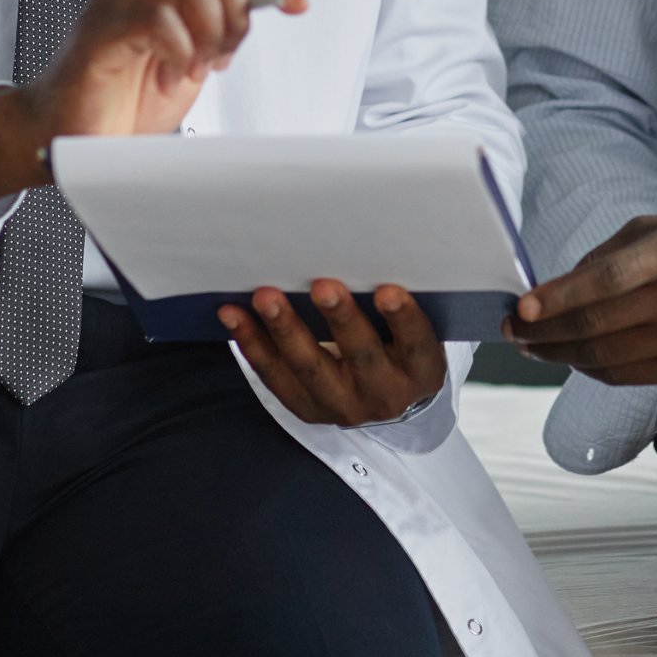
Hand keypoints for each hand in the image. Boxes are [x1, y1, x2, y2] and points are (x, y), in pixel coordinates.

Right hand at [0, 0, 307, 210]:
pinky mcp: (100, 32)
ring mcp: (115, 4)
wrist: (65, 137)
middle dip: (234, 15)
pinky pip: (157, 19)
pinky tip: (171, 76)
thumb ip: (220, 33)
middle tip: (223, 56)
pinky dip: (179, 50)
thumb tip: (268, 7)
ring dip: (208, 31)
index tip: (295, 2)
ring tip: (196, 67)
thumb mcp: (191, 63)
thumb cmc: (121, 102)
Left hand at [220, 281, 447, 426]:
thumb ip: (394, 304)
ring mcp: (343, 406)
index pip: (417, 344)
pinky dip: (253, 343)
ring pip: (310, 368)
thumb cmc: (401, 343)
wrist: (390, 398)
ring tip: (265, 296)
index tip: (388, 290)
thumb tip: (359, 246)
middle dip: (339, 320)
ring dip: (284, 330)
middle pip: (360, 356)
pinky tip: (234, 314)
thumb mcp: (414, 330)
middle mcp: (385, 393)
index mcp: (421, 370)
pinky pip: (275, 377)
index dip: (403, 319)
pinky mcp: (308, 409)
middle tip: (322, 286)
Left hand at [505, 212, 656, 386]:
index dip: (556, 299)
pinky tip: (572, 358)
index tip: (521, 310)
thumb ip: (605, 256)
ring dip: (560, 355)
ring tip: (533, 348)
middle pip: (596, 326)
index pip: (601, 282)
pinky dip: (591, 369)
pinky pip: (626, 376)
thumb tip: (552, 290)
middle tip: (512, 332)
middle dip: (544, 333)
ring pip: (605, 358)